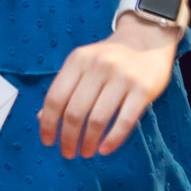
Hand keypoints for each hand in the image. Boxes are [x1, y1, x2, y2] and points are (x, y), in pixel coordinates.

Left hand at [40, 18, 178, 158]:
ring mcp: (122, 77)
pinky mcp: (143, 89)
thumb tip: (43, 119)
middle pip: (75, 112)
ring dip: (88, 142)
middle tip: (68, 153)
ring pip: (98, 119)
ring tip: (86, 152)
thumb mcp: (83, 64)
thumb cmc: (110, 57)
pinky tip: (105, 149)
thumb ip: (65, 89)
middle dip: (68, 138)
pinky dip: (112, 140)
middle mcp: (99, 66)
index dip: (48, 124)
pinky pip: (125, 121)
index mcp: (78, 60)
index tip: (48, 141)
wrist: (147, 37)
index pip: (56, 98)